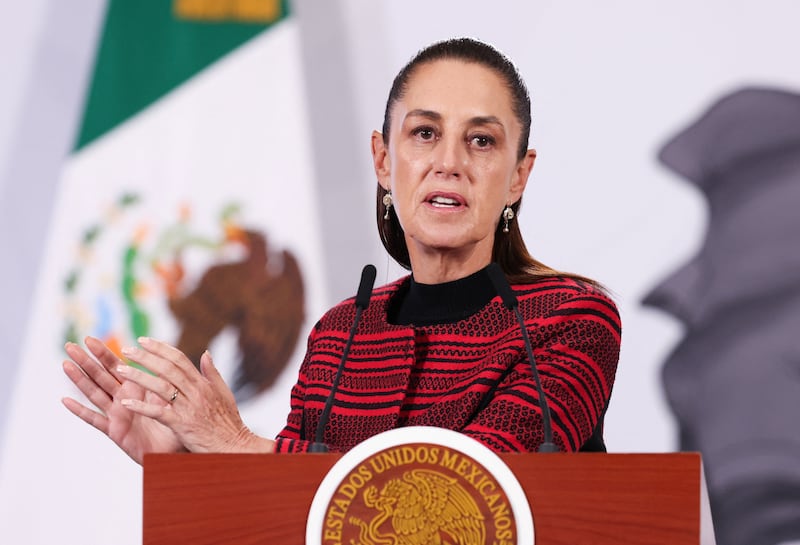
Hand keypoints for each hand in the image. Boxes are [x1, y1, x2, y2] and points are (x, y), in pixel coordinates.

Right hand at [62, 337, 183, 463]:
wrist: (176, 449)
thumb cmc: (176, 421)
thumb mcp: (172, 396)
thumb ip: (168, 378)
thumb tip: (172, 356)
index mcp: (136, 387)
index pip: (116, 366)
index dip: (103, 353)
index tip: (89, 338)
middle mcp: (123, 398)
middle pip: (100, 376)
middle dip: (85, 361)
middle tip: (69, 345)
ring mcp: (116, 414)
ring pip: (94, 393)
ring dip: (80, 379)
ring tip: (65, 364)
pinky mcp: (115, 431)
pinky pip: (95, 420)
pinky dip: (81, 411)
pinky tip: (66, 401)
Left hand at [116, 337, 274, 453]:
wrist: (234, 446)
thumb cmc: (229, 422)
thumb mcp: (224, 393)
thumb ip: (212, 373)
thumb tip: (206, 353)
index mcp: (203, 383)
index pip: (179, 359)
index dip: (160, 348)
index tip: (144, 341)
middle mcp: (196, 392)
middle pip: (167, 368)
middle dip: (145, 357)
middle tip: (126, 349)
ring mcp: (188, 408)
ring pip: (160, 387)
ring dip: (139, 377)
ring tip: (121, 370)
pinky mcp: (182, 425)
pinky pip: (158, 413)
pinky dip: (142, 407)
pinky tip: (126, 402)